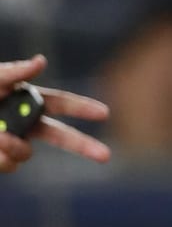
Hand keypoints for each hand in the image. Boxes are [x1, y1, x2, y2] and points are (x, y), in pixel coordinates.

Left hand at [0, 55, 110, 172]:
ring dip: (14, 147)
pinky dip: (1, 158)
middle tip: (105, 155)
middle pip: (59, 135)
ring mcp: (9, 142)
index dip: (83, 108)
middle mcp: (22, 123)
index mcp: (24, 99)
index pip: (61, 103)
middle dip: (82, 145)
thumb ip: (13, 72)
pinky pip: (9, 165)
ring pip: (27, 153)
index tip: (104, 113)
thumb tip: (42, 61)